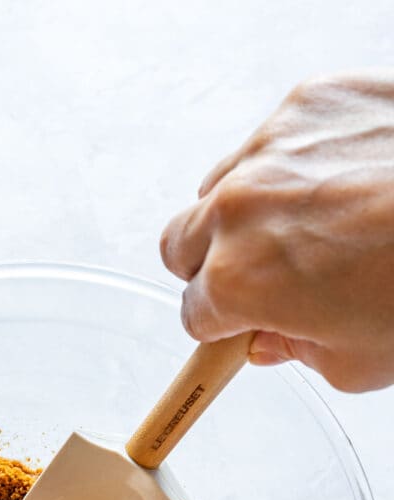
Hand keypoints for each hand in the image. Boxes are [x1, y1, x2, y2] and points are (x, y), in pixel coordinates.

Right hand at [160, 71, 393, 391]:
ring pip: (219, 187)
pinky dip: (295, 165)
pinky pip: (274, 140)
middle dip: (210, 266)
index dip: (222, 325)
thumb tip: (271, 341)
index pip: (193, 315)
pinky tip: (343, 182)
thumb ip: (296, 354)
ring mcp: (272, 146)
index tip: (241, 324)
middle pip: (179, 245)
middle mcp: (238, 208)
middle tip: (262, 277)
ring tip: (312, 226)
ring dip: (246, 212)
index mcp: (239, 281)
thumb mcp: (358, 360)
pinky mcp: (311, 101)